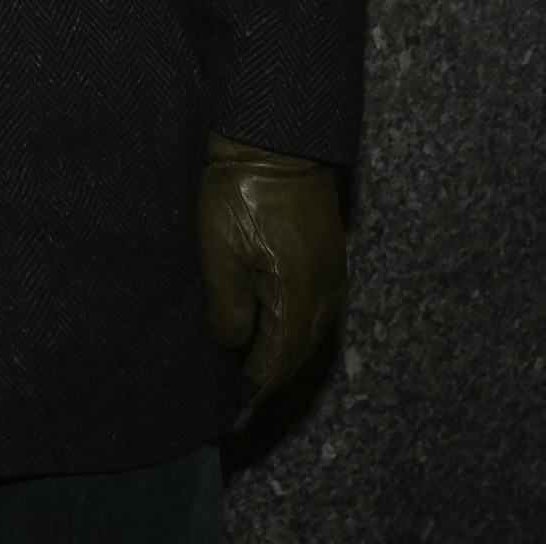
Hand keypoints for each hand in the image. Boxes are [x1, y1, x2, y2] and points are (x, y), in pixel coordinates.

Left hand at [199, 132, 345, 401]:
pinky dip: (289, 329)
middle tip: (237, 398)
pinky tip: (266, 329)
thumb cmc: (242, 192)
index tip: (231, 409)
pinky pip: (311, 310)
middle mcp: (325, 294)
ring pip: (307, 333)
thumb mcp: (220, 251)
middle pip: (298, 353)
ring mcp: (330, 276)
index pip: (279, 360)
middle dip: (269, 376)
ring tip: (247, 370)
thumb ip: (228, 306)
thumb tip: (232, 345)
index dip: (254, 386)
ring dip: (280, 353)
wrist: (275, 142)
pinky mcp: (325, 259)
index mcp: (300, 297)